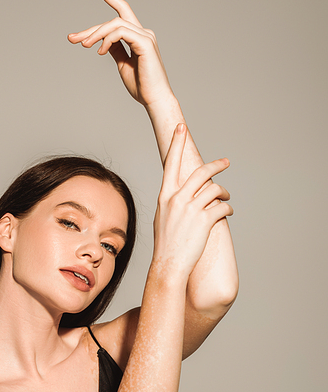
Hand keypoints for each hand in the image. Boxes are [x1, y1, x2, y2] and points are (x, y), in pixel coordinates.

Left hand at [68, 0, 172, 108]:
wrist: (154, 99)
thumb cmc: (141, 85)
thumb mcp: (123, 65)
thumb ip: (115, 50)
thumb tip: (103, 42)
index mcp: (138, 36)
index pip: (122, 11)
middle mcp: (143, 32)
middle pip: (115, 17)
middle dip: (92, 27)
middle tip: (72, 38)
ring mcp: (145, 36)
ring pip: (115, 23)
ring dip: (96, 34)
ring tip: (84, 46)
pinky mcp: (145, 43)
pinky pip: (121, 32)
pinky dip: (107, 39)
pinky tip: (100, 51)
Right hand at [153, 124, 232, 277]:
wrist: (168, 264)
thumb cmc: (166, 243)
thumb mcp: (162, 217)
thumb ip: (172, 201)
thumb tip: (186, 191)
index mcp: (165, 195)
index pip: (171, 162)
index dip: (176, 143)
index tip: (182, 127)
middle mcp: (177, 198)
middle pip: (201, 172)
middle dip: (217, 165)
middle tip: (226, 162)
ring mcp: (191, 209)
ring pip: (215, 189)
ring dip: (224, 192)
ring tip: (226, 197)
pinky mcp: (204, 220)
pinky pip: (222, 207)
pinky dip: (228, 209)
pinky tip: (228, 213)